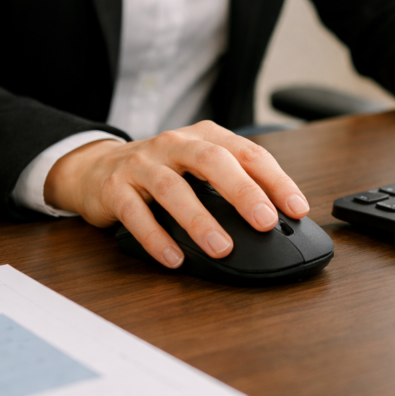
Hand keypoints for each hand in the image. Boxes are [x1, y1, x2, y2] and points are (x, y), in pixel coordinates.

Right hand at [43, 122, 309, 268]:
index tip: (297, 208)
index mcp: (205, 137)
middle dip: (243, 192)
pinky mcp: (114, 188)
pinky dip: (156, 238)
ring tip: (222, 248)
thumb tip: (274, 220)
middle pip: (213, 162)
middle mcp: (175, 144)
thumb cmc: (161, 171)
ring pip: (173, 189)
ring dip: (200, 221)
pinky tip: (174, 258)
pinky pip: (135, 213)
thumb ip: (231, 184)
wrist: (96, 168)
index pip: (249, 153)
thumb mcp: (199, 167)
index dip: (276, 180)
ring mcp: (142, 164)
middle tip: (264, 222)